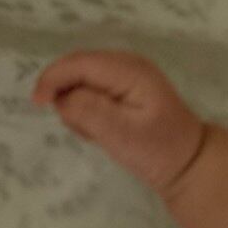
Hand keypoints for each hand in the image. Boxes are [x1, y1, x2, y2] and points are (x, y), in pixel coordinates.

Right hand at [30, 48, 206, 195]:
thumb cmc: (160, 151)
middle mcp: (126, 65)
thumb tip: (62, 97)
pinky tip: (104, 130)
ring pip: (79, 83)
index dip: (53, 78)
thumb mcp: (123, 134)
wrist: (189, 164)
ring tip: (100, 134)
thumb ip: (89, 111)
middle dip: (69, 98)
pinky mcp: (121, 89)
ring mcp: (124, 76)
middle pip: (75, 70)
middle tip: (86, 130)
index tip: (38, 103)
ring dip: (79, 109)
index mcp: (130, 70)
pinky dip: (88, 112)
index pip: (78, 63)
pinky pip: (90, 94)